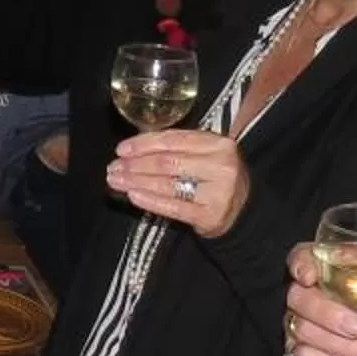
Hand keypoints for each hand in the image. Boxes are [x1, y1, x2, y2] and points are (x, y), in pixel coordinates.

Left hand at [108, 130, 248, 236]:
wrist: (242, 210)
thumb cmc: (215, 178)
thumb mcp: (205, 155)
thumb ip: (177, 148)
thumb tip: (133, 150)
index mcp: (218, 144)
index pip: (174, 140)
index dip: (143, 144)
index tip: (121, 149)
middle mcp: (220, 166)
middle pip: (167, 162)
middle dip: (135, 165)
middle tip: (113, 167)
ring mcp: (217, 192)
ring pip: (167, 184)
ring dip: (136, 182)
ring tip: (116, 181)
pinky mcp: (210, 215)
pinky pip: (172, 207)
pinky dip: (149, 200)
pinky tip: (132, 195)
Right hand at [284, 241, 356, 355]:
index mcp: (328, 271)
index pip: (301, 257)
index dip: (301, 264)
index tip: (310, 277)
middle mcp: (308, 295)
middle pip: (299, 297)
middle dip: (330, 315)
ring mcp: (300, 325)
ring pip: (303, 330)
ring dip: (343, 347)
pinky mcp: (300, 354)